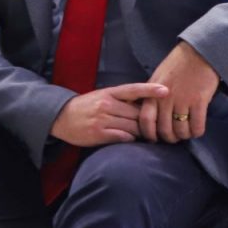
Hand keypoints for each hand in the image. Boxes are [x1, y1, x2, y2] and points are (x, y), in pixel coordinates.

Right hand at [51, 83, 169, 147]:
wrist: (61, 118)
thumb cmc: (87, 106)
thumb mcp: (103, 96)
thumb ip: (122, 99)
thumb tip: (147, 103)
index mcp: (109, 92)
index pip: (133, 89)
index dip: (150, 90)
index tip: (166, 90)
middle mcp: (106, 104)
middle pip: (137, 113)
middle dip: (148, 120)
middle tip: (158, 124)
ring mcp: (102, 119)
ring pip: (132, 126)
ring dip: (141, 132)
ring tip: (147, 134)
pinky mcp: (99, 133)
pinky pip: (123, 137)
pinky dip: (130, 139)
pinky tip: (130, 139)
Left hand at [138, 41, 219, 143]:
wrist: (199, 52)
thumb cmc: (177, 65)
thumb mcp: (157, 78)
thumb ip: (151, 96)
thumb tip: (148, 116)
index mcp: (153, 93)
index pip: (145, 120)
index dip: (149, 134)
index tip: (155, 139)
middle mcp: (165, 98)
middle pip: (164, 129)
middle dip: (169, 138)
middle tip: (174, 138)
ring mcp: (182, 100)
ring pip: (181, 130)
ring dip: (184, 136)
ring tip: (186, 133)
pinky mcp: (199, 100)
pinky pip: (197, 125)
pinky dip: (196, 132)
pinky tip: (197, 130)